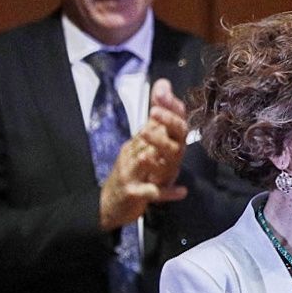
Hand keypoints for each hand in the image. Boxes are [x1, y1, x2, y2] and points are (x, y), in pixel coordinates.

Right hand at [97, 86, 192, 230]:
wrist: (109, 204)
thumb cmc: (132, 173)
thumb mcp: (144, 148)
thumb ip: (157, 122)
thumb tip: (164, 88)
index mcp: (140, 142)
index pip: (153, 122)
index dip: (162, 109)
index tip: (165, 92)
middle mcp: (134, 153)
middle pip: (147, 137)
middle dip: (156, 128)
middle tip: (160, 117)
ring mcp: (132, 172)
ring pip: (144, 161)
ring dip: (153, 155)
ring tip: (161, 152)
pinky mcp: (133, 193)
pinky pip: (151, 192)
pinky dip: (165, 192)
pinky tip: (181, 191)